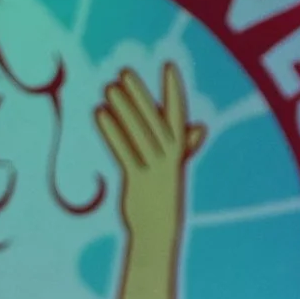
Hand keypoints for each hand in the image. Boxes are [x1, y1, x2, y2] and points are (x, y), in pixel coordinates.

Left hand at [95, 63, 205, 247]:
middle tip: (125, 71)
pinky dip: (112, 131)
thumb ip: (186, 146)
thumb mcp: (176, 170)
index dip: (174, 90)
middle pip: (154, 121)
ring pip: (138, 134)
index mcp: (179, 152)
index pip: (178, 115)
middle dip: (141, 95)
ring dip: (124, 109)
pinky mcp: (137, 182)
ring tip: (109, 87)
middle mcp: (169, 159)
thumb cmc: (164, 197)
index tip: (168, 65)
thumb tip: (200, 126)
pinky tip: (99, 113)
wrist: (158, 233)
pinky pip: (124, 151)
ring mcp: (153, 170)